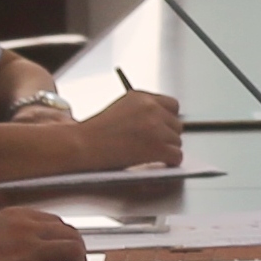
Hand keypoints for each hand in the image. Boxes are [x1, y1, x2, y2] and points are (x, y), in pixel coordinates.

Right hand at [0, 206, 91, 260]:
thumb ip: (8, 234)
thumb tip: (20, 246)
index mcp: (15, 216)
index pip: (52, 220)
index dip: (63, 235)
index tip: (64, 244)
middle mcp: (26, 228)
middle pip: (68, 233)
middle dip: (77, 247)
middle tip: (76, 260)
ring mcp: (30, 250)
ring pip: (73, 250)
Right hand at [68, 89, 187, 167]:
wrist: (83, 145)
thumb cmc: (96, 133)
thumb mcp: (120, 109)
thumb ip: (142, 111)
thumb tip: (162, 121)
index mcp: (141, 97)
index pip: (172, 105)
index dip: (168, 119)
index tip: (164, 128)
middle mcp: (151, 108)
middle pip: (177, 124)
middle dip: (168, 136)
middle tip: (155, 146)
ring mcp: (156, 127)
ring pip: (177, 141)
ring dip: (167, 149)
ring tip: (150, 154)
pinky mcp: (158, 146)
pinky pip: (177, 156)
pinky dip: (170, 162)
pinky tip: (159, 163)